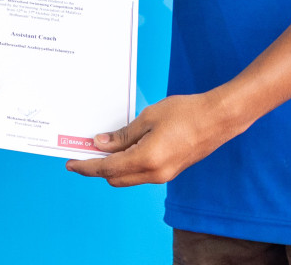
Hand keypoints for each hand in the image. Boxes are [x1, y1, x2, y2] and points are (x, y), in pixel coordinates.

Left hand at [64, 93, 234, 186]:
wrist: (219, 118)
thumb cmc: (186, 112)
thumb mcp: (149, 118)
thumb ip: (123, 135)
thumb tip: (101, 144)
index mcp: (147, 159)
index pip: (107, 169)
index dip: (86, 166)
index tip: (71, 163)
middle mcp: (155, 174)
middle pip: (115, 178)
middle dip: (97, 167)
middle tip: (84, 150)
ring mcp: (164, 175)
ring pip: (128, 177)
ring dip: (113, 166)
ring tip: (102, 147)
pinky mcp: (170, 170)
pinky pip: (142, 173)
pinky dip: (128, 163)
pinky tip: (124, 147)